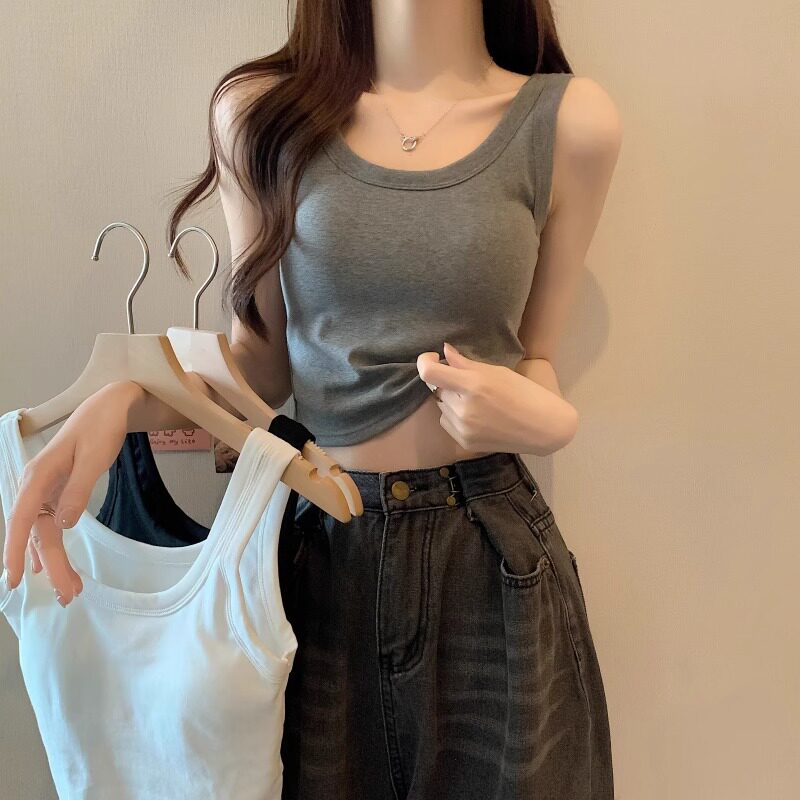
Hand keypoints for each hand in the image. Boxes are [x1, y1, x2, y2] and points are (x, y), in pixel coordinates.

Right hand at [3, 381, 141, 605]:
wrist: (108, 407)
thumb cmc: (100, 427)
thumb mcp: (94, 457)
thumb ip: (79, 489)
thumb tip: (62, 524)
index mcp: (38, 476)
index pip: (21, 518)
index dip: (16, 549)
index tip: (16, 578)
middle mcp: (34, 486)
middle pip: (36, 532)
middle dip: (50, 565)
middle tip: (69, 595)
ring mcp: (43, 490)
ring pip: (42, 532)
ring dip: (53, 561)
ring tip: (70, 589)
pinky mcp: (54, 492)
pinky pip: (47, 525)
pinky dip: (51, 546)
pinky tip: (47, 566)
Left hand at [416, 342, 571, 453]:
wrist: (544, 429)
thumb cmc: (525, 393)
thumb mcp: (498, 372)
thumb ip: (466, 363)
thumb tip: (445, 351)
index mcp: (473, 385)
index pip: (429, 374)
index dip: (424, 362)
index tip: (432, 358)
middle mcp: (463, 408)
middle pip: (437, 390)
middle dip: (447, 383)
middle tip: (468, 384)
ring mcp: (463, 428)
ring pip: (441, 407)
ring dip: (451, 400)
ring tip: (476, 402)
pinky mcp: (464, 443)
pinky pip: (447, 423)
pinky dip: (455, 417)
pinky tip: (477, 416)